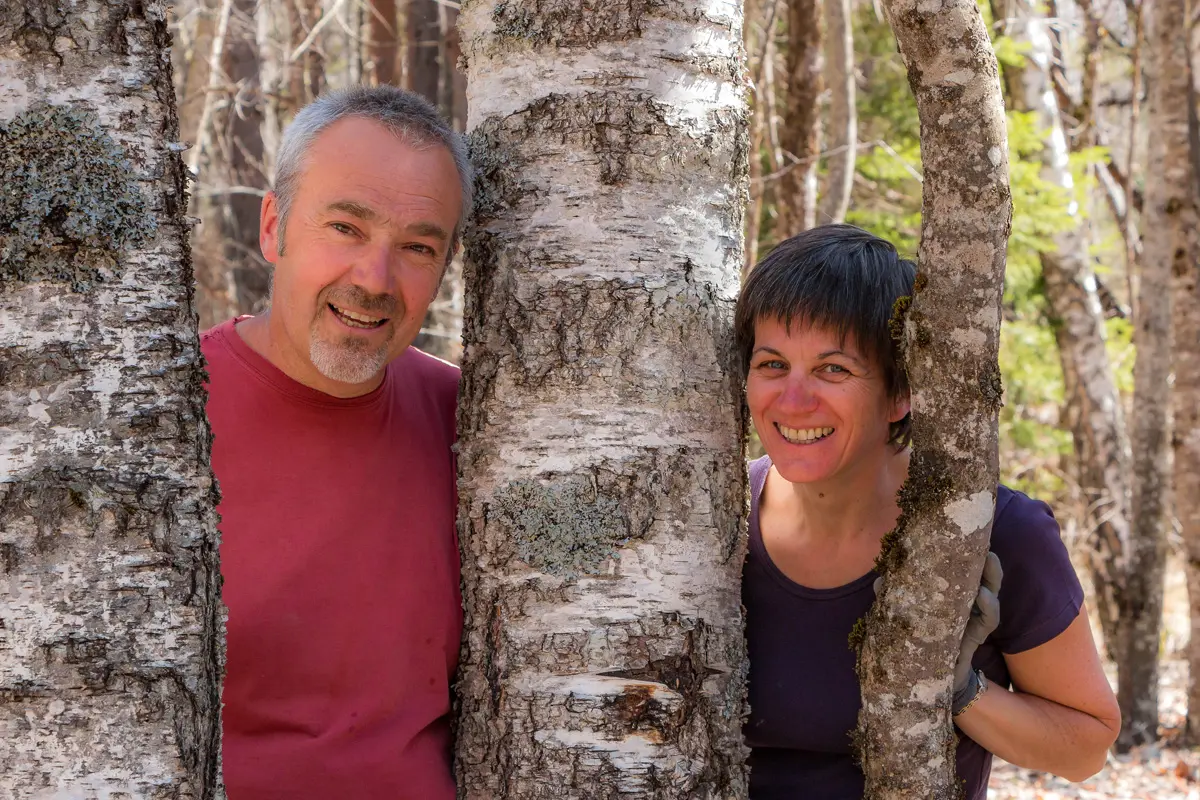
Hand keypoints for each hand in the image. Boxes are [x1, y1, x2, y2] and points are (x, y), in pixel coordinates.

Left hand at [872, 551, 1002, 707]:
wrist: (923, 678)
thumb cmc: (915, 640)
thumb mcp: (903, 613)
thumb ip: (894, 597)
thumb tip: (879, 580)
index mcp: (952, 594)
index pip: (965, 569)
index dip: (969, 552)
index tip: (967, 533)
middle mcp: (967, 604)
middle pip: (984, 577)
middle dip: (987, 560)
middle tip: (984, 543)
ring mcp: (974, 620)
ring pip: (990, 594)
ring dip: (990, 578)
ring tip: (988, 562)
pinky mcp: (975, 638)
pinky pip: (987, 621)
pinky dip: (987, 607)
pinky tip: (982, 596)